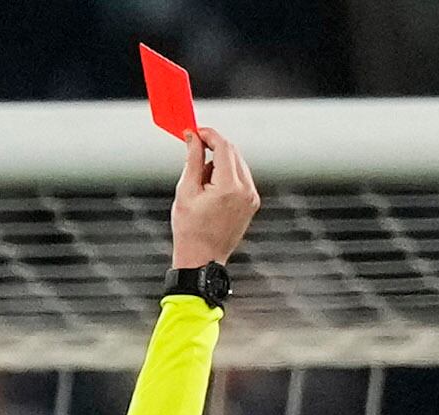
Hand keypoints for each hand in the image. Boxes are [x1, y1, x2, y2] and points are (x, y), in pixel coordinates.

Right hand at [170, 125, 258, 268]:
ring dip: (219, 162)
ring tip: (201, 184)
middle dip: (213, 147)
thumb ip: (192, 158)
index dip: (208, 134)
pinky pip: (241, 178)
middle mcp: (246, 190)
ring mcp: (252, 198)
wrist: (202, 260)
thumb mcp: (186, 190)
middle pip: (233, 152)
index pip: (223, 146)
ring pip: (237, 163)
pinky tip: (211, 192)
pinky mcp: (252, 203)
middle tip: (194, 149)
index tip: (195, 131)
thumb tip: (193, 135)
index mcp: (229, 187)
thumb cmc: (189, 229)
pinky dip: (226, 175)